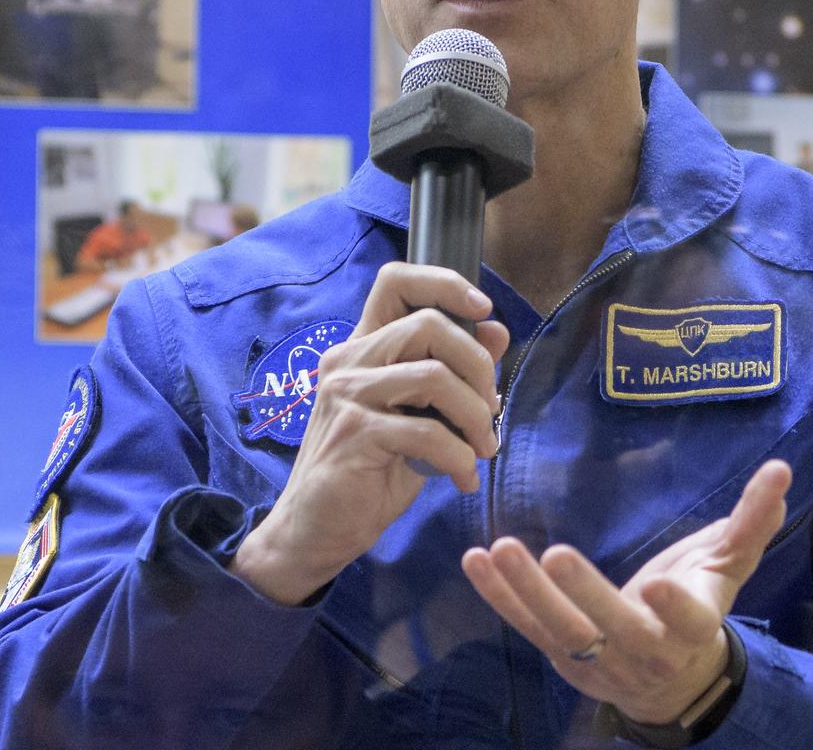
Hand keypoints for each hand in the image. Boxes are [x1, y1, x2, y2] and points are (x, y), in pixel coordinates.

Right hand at [231, 263, 507, 604]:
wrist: (314, 532)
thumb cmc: (370, 471)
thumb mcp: (419, 417)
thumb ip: (452, 375)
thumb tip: (497, 331)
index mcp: (362, 346)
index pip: (395, 280)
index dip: (445, 284)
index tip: (482, 310)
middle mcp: (348, 360)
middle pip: (428, 324)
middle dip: (477, 365)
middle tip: (490, 409)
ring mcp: (346, 394)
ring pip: (434, 376)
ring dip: (475, 416)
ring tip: (483, 447)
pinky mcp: (354, 433)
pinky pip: (427, 431)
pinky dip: (459, 457)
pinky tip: (464, 478)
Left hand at [462, 459, 790, 725]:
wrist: (673, 680)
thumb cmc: (699, 604)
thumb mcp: (727, 565)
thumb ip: (752, 521)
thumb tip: (783, 468)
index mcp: (691, 626)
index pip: (687, 621)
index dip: (675, 608)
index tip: (661, 584)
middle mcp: (644, 649)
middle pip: (613, 626)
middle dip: (584, 594)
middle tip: (555, 554)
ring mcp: (597, 658)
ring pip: (560, 630)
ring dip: (525, 592)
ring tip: (498, 549)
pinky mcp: (560, 656)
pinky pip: (526, 627)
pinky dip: (497, 597)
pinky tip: (473, 559)